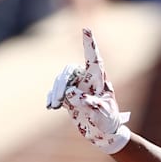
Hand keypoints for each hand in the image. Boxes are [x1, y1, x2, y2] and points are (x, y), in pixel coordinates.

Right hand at [45, 28, 130, 153]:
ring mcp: (77, 87)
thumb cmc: (109, 122)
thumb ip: (89, 103)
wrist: (104, 133)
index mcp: (100, 80)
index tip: (86, 29)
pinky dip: (52, 97)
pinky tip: (50, 106)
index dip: (89, 44)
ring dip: (56, 91)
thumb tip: (72, 95)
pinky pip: (56, 92)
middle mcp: (87, 80)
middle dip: (62, 82)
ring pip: (61, 81)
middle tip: (59, 98)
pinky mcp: (69, 96)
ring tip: (55, 104)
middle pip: (70, 71)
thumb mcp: (103, 113)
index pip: (94, 58)